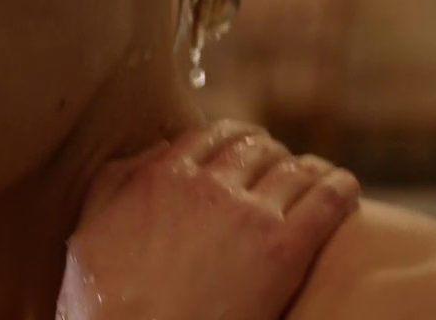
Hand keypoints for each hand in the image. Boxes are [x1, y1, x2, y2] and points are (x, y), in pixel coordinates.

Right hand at [57, 121, 360, 319]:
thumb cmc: (106, 300)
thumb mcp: (90, 227)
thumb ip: (116, 182)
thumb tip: (153, 155)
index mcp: (159, 175)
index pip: (208, 136)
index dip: (230, 139)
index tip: (241, 148)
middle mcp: (206, 184)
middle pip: (253, 146)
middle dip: (268, 152)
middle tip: (279, 164)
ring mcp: (247, 214)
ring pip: (292, 168)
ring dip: (306, 168)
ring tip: (317, 175)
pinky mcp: (284, 250)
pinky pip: (326, 201)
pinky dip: (339, 188)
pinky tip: (345, 188)